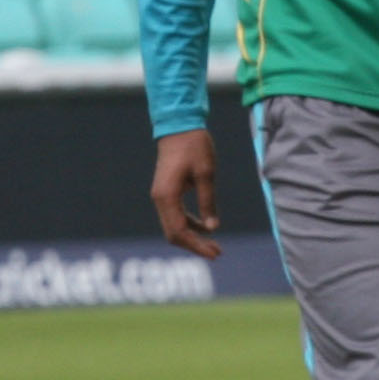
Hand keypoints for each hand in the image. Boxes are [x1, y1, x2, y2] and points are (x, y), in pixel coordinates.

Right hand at [150, 130, 220, 258]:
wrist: (179, 125)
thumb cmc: (194, 146)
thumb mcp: (206, 173)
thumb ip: (208, 201)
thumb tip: (212, 228)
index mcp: (167, 196)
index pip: (179, 231)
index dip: (196, 246)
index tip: (215, 253)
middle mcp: (160, 199)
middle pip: (174, 234)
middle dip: (195, 245)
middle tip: (218, 252)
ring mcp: (161, 196)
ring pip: (174, 226)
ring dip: (193, 237)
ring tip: (214, 244)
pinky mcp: (166, 192)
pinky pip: (176, 216)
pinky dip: (190, 225)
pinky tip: (206, 227)